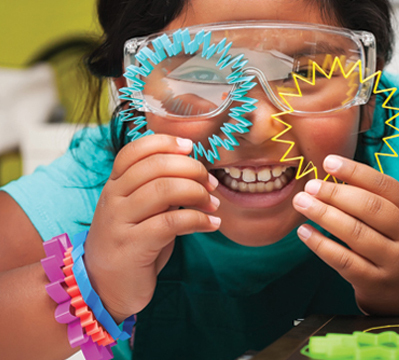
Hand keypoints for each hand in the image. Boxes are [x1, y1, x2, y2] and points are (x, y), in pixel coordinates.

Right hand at [83, 134, 220, 322]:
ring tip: (213, 205)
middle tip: (211, 182)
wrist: (104, 289)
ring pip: (164, 190)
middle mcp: (113, 199)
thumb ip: (159, 190)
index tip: (191, 147)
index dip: (165, 142)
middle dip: (192, 169)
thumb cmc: (132, 245)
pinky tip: (211, 224)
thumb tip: (195, 170)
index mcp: (114, 186)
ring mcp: (120, 223)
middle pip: (155, 166)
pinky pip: (171, 222)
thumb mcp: (141, 212)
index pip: (134, 151)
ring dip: (198, 193)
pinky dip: (199, 220)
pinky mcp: (132, 247)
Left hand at [292, 155, 398, 315]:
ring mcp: (393, 262)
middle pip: (371, 208)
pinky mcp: (375, 283)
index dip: (356, 172)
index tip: (329, 162)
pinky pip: (344, 261)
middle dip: (336, 194)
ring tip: (302, 203)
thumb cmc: (397, 247)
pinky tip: (305, 232)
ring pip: (356, 234)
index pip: (386, 186)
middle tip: (311, 185)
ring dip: (324, 215)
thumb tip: (334, 174)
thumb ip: (376, 200)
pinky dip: (321, 244)